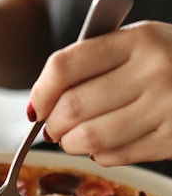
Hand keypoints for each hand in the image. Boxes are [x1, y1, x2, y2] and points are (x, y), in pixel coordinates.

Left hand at [28, 21, 171, 165]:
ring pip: (91, 138)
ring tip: (73, 139)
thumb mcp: (138, 43)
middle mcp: (153, 71)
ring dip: (72, 144)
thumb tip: (43, 102)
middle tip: (52, 127)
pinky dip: (100, 156)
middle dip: (52, 124)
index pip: (64, 67)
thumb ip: (94, 61)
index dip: (40, 92)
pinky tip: (102, 147)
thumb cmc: (170, 60)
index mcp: (137, 39)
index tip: (36, 106)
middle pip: (73, 107)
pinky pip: (118, 155)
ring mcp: (167, 107)